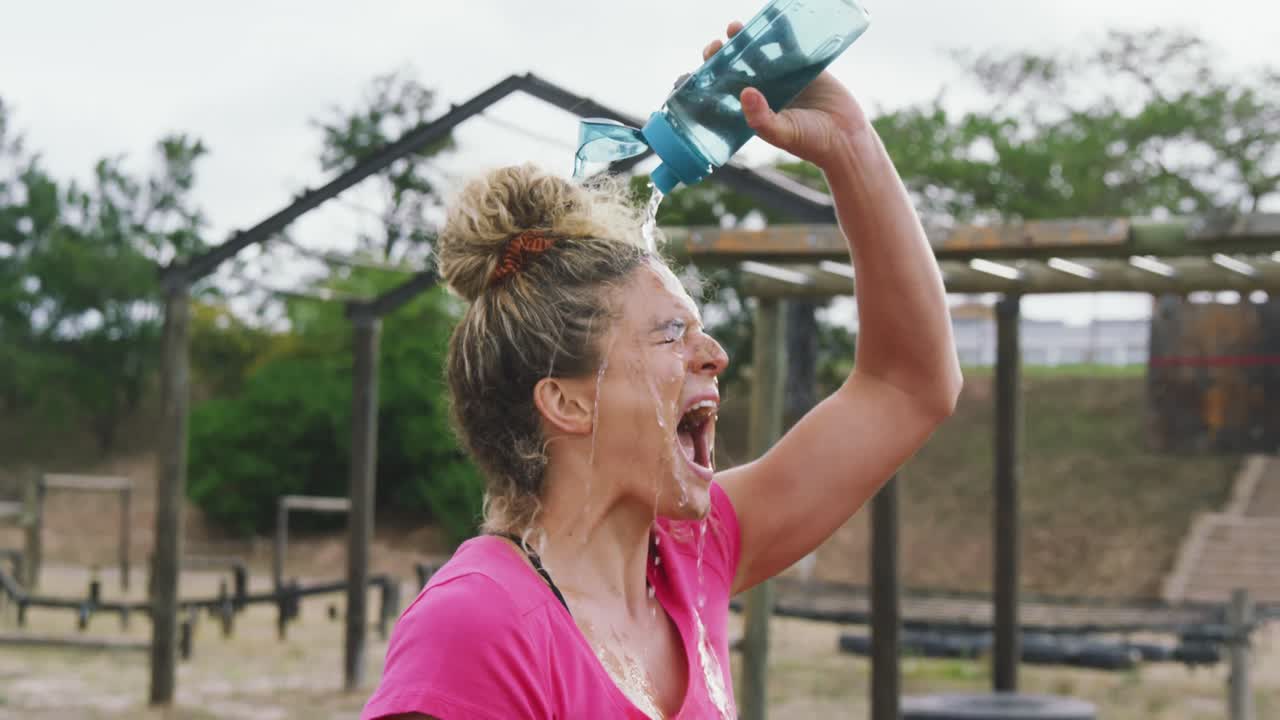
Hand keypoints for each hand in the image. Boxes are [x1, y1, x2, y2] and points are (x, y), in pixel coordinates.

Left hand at [702, 21, 867, 167]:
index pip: (725, 89)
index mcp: (753, 109)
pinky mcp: (805, 66)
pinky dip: (781, 32)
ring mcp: (784, 77)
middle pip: (739, 66)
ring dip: (748, 39)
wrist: (847, 138)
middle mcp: (765, 91)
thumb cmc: (811, 142)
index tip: (706, 64)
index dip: (713, 76)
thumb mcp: (782, 133)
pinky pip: (790, 45)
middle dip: (726, 53)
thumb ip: (761, 118)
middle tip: (720, 43)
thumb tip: (745, 92)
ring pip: (761, 53)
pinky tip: (773, 21)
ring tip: (736, 28)